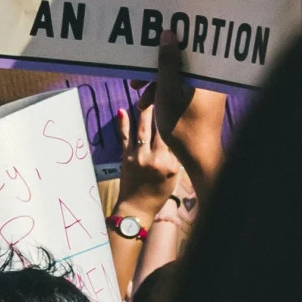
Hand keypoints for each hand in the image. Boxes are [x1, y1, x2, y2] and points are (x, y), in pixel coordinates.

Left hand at [114, 88, 182, 220]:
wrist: (136, 208)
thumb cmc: (158, 194)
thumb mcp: (174, 177)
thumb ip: (175, 158)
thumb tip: (178, 137)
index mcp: (169, 163)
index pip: (174, 137)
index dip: (176, 121)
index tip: (179, 106)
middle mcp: (154, 158)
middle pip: (160, 129)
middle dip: (163, 111)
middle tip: (165, 93)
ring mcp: (138, 156)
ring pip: (143, 129)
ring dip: (146, 111)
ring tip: (148, 97)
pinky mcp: (126, 156)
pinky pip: (125, 137)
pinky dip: (123, 123)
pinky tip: (123, 110)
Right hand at [155, 33, 228, 202]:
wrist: (200, 159)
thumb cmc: (184, 128)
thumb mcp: (168, 93)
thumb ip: (167, 63)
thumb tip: (168, 34)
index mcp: (206, 74)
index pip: (187, 46)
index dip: (165, 47)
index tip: (146, 53)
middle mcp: (210, 78)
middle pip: (181, 61)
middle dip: (156, 70)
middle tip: (136, 81)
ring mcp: (207, 89)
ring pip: (179, 75)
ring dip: (158, 83)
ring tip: (141, 99)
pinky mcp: (203, 99)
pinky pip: (182, 86)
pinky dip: (166, 91)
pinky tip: (151, 104)